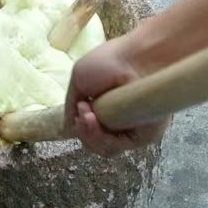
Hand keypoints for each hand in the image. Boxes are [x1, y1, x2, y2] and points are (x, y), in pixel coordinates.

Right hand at [66, 34, 169, 153]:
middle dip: (83, 131)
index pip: (90, 131)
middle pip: (94, 143)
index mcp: (106, 109)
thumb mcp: (80, 78)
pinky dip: (99, 138)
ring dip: (89, 134)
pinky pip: (115, 147)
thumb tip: (67, 128)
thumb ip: (71, 105)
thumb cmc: (110, 61)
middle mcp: (119, 122)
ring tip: (87, 114)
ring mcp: (130, 130)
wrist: (135, 58)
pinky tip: (94, 120)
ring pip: (103, 149)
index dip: (80, 125)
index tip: (79, 108)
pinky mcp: (141, 137)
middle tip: (82, 113)